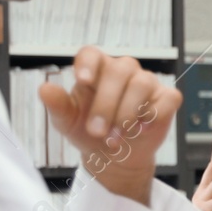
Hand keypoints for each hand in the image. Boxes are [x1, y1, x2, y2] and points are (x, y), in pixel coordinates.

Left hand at [38, 46, 179, 205]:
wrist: (113, 156)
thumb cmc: (89, 132)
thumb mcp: (68, 122)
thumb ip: (58, 105)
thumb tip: (44, 89)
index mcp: (96, 70)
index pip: (92, 54)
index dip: (88, 64)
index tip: (84, 81)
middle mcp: (123, 71)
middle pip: (118, 71)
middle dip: (107, 104)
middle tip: (97, 131)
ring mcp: (146, 83)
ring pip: (142, 84)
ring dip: (127, 114)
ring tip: (115, 138)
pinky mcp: (166, 99)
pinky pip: (167, 99)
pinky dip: (154, 115)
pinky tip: (141, 130)